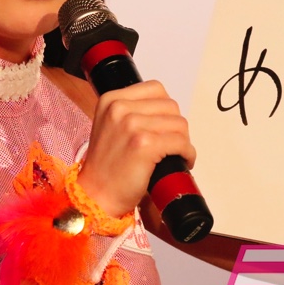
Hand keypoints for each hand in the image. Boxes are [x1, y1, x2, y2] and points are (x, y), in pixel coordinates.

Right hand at [77, 80, 194, 217]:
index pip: (156, 89)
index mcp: (111, 99)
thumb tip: (165, 111)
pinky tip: (183, 161)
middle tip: (173, 143)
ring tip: (176, 153)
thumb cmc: (106, 166)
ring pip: (179, 124)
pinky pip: (180, 142)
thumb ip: (131, 111)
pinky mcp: (144, 144)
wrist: (95, 195)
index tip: (165, 125)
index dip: (166, 109)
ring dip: (184, 140)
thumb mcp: (110, 126)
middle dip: (177, 126)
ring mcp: (131, 125)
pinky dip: (187, 153)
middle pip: (170, 105)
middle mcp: (119, 108)